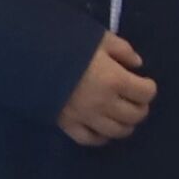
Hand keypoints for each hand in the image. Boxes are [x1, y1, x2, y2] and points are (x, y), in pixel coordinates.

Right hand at [57, 33, 159, 149]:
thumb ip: (123, 50)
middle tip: (135, 100)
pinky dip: (101, 137)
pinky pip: (90, 139)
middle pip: (135, 115)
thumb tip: (138, 64)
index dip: (148, 88)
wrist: (29, 59)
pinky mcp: (67, 125)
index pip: (145, 93)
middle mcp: (104, 103)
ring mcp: (86, 117)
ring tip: (122, 114)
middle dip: (140, 107)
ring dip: (125, 124)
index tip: (144, 82)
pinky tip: (103, 128)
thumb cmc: (68, 45)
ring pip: (116, 132)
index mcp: (115, 80)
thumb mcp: (99, 39)